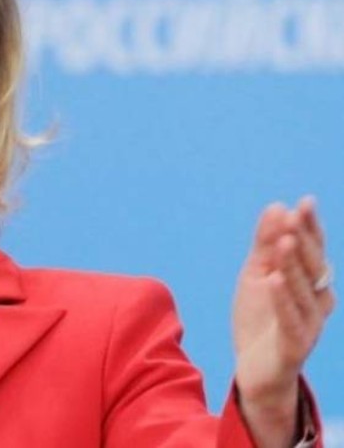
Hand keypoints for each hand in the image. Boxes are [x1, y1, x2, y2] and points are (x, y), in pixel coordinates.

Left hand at [232, 197, 334, 446]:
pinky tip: (273, 279)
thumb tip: (277, 206)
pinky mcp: (295, 346)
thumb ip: (265, 244)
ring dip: (293, 266)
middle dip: (304, 241)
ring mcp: (308, 324)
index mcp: (309, 283)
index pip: (313, 251)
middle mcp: (316, 302)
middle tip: (294, 217)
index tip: (304, 202)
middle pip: (313, 268)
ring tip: (283, 241)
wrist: (254, 368)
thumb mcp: (256, 274)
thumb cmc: (260, 317)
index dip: (310, 228)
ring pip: (303, 291)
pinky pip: (290, 320)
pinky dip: (282, 299)